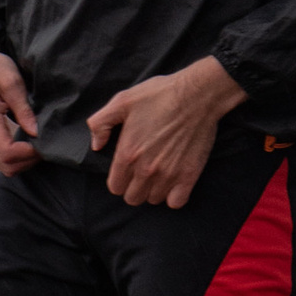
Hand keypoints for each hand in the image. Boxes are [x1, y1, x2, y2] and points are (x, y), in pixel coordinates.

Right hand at [0, 48, 38, 178]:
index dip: (29, 154)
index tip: (44, 143)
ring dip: (22, 161)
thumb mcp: (12, 81)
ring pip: (2, 166)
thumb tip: (36, 132)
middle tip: (45, 147)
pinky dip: (15, 157)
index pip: (8, 152)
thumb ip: (23, 109)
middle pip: (6, 165)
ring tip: (37, 145)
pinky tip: (26, 143)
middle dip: (28, 160)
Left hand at [86, 54, 241, 209]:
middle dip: (135, 187)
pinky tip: (174, 184)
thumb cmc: (161, 94)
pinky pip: (176, 202)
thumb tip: (96, 145)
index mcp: (127, 155)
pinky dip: (174, 196)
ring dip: (154, 190)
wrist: (199, 93)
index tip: (128, 169)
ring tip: (159, 174)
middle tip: (143, 172)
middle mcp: (145, 170)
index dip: (120, 180)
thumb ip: (100, 123)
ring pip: (154, 199)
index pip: (115, 187)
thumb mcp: (122, 101)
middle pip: (133, 198)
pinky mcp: (188, 175)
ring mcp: (168, 174)